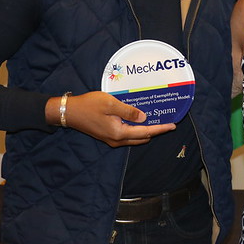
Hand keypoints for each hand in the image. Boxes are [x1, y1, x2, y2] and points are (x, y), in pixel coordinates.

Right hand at [51, 91, 174, 146]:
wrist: (70, 112)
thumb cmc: (89, 105)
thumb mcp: (110, 104)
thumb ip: (129, 111)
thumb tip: (144, 118)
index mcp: (119, 132)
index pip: (145, 132)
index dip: (160, 128)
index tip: (173, 126)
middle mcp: (117, 139)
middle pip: (142, 137)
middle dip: (155, 131)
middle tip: (166, 121)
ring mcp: (112, 139)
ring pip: (134, 137)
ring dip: (145, 130)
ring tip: (156, 120)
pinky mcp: (107, 136)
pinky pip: (127, 135)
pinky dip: (136, 129)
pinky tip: (138, 120)